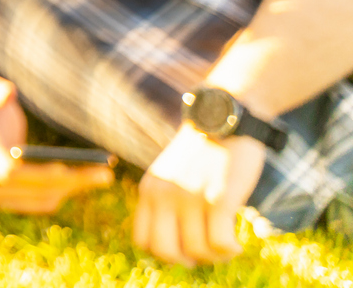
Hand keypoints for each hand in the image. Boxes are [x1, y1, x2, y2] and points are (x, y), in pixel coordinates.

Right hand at [0, 74, 113, 214]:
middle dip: (71, 181)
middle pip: (34, 188)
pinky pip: (44, 202)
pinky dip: (66, 192)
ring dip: (75, 188)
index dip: (39, 174)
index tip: (67, 166)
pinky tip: (84, 179)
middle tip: (105, 174)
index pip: (9, 172)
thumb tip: (8, 93)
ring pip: (44, 198)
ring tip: (102, 175)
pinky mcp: (11, 203)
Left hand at [133, 123, 266, 265]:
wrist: (225, 118)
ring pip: (197, 251)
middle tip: (207, 253)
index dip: (165, 254)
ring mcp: (190, 196)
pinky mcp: (219, 197)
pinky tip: (237, 244)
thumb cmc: (203, 152)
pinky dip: (230, 250)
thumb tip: (176, 245)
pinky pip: (220, 243)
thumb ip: (166, 202)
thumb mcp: (172, 174)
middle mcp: (165, 195)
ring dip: (215, 257)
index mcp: (150, 190)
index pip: (143, 241)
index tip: (186, 249)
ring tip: (227, 246)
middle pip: (165, 251)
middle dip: (188, 261)